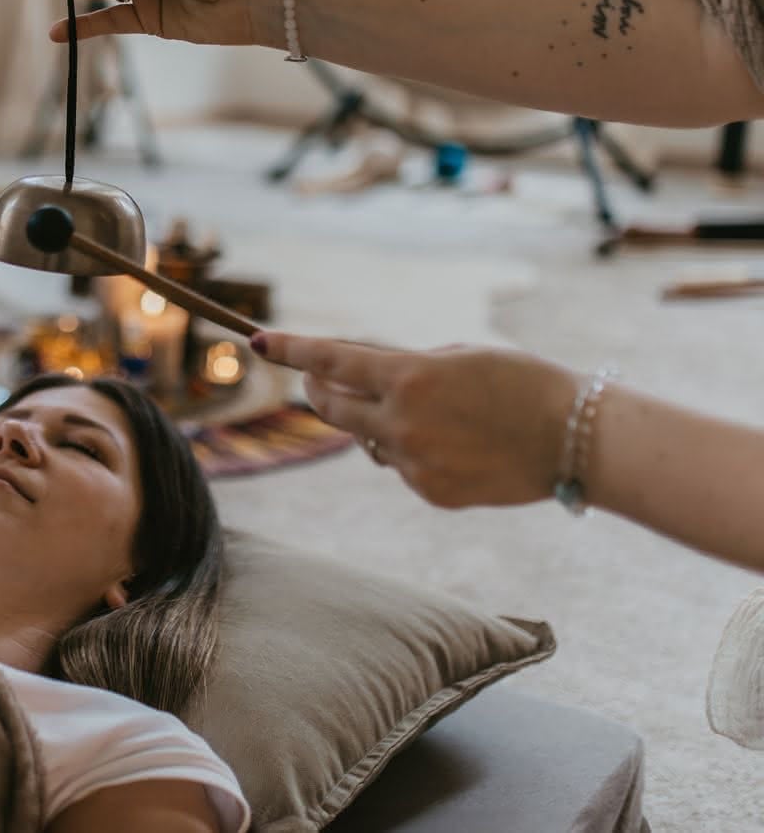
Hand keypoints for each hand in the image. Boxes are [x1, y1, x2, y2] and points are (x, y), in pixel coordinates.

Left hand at [251, 332, 580, 508]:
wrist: (575, 439)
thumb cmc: (521, 383)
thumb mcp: (457, 356)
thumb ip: (403, 366)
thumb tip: (356, 376)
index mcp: (408, 377)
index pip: (331, 361)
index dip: (292, 349)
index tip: (259, 341)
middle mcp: (401, 422)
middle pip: (333, 408)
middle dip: (318, 391)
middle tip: (314, 380)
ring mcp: (413, 463)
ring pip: (369, 441)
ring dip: (378, 423)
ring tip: (433, 413)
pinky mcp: (429, 493)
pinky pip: (401, 467)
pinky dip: (413, 453)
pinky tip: (458, 447)